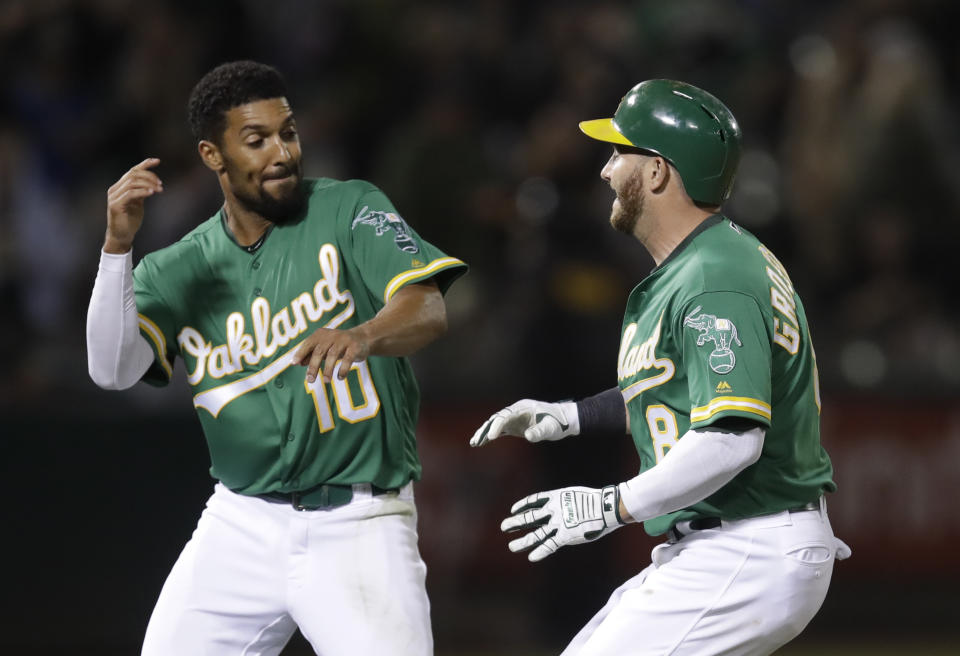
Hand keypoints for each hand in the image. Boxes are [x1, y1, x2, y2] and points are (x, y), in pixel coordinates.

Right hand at [105, 158, 162, 252]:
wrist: (122, 236)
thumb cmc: (130, 220)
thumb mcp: (138, 202)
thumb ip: (141, 191)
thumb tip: (151, 183)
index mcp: (119, 187)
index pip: (132, 171)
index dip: (145, 164)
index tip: (158, 161)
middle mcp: (115, 189)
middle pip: (133, 174)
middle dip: (150, 176)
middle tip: (161, 185)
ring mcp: (113, 197)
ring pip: (132, 182)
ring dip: (148, 184)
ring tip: (159, 190)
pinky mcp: (115, 205)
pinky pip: (130, 194)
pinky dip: (142, 191)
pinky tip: (152, 193)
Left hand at [292, 327, 369, 382]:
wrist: (362, 339)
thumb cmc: (338, 346)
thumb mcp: (324, 349)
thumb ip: (311, 354)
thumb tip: (296, 363)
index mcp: (321, 335)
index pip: (309, 343)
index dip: (301, 353)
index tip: (294, 363)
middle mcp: (332, 335)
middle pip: (319, 351)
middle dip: (313, 366)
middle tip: (309, 380)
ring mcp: (344, 340)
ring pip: (333, 355)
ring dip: (328, 370)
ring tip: (325, 381)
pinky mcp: (355, 347)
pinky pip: (348, 359)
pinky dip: (343, 369)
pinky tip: (340, 378)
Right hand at [470, 399, 579, 446]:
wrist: (564, 420)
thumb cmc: (558, 422)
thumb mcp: (551, 428)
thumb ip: (540, 431)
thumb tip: (529, 436)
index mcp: (523, 408)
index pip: (505, 415)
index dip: (497, 425)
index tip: (492, 436)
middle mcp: (516, 411)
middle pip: (496, 419)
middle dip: (486, 429)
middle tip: (476, 440)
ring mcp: (514, 418)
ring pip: (495, 424)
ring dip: (485, 432)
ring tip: (474, 443)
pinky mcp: (515, 426)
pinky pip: (500, 430)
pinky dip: (491, 436)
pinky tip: (481, 443)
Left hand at [501, 485, 623, 561]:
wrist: (607, 507)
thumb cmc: (596, 501)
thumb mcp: (576, 496)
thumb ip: (566, 503)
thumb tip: (560, 507)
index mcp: (556, 498)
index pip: (534, 501)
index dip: (522, 505)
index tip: (513, 510)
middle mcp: (554, 511)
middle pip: (531, 517)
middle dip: (517, 523)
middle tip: (504, 527)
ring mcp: (559, 523)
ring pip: (537, 533)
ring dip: (523, 540)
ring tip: (511, 546)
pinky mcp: (566, 535)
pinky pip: (551, 545)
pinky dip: (541, 551)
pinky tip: (531, 557)